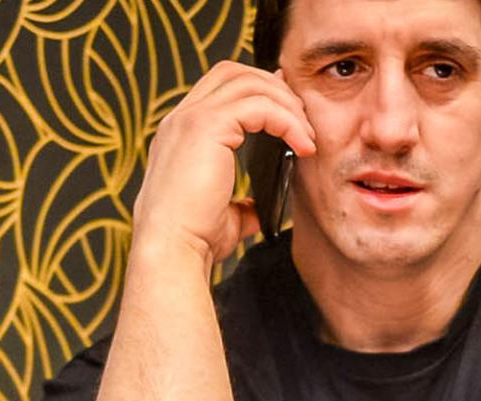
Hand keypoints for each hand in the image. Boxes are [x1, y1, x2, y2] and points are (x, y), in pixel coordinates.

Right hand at [131, 61, 316, 264]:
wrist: (173, 250)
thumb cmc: (193, 238)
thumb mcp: (224, 215)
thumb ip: (242, 204)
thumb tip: (261, 209)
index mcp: (182, 133)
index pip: (221, 87)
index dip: (260, 91)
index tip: (291, 112)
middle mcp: (181, 119)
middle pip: (235, 72)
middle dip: (276, 89)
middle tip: (304, 123)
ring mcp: (190, 119)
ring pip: (250, 83)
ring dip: (287, 105)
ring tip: (308, 137)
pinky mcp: (206, 127)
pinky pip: (260, 106)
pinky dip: (287, 121)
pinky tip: (303, 146)